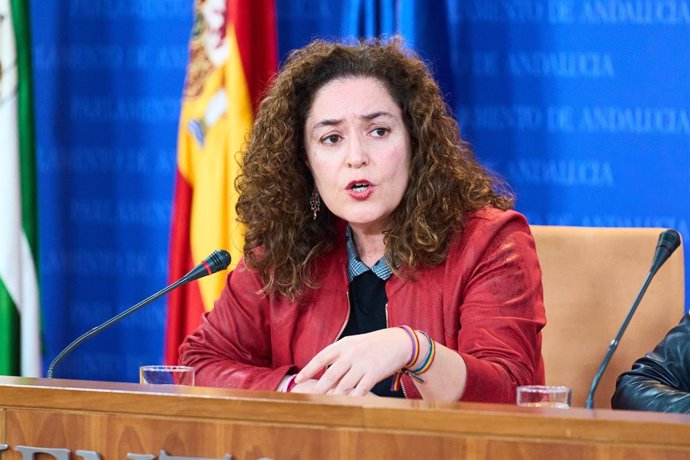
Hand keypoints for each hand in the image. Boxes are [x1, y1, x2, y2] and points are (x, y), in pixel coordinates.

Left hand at [295, 328, 409, 395]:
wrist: (399, 342)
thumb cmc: (373, 345)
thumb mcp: (354, 344)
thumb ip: (339, 356)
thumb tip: (322, 374)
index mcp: (344, 344)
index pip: (321, 357)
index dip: (309, 369)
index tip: (298, 380)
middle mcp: (352, 353)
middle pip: (330, 375)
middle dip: (318, 389)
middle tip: (308, 400)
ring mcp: (363, 364)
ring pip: (344, 386)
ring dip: (334, 398)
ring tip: (324, 407)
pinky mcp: (374, 373)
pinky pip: (360, 390)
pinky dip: (351, 400)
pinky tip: (345, 406)